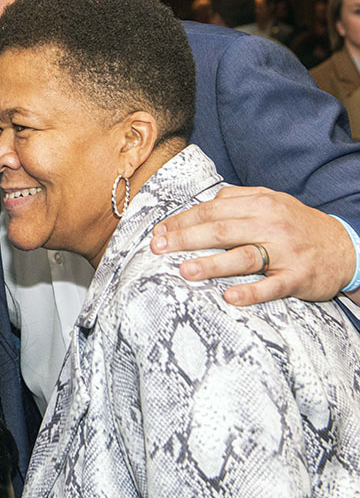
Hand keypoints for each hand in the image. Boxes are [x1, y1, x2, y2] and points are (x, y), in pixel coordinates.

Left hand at [149, 186, 355, 305]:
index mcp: (261, 203)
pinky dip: (251, 293)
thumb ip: (237, 200)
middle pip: (221, 230)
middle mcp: (271, 224)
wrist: (346, 247)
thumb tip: (200, 206)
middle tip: (158, 249)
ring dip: (212, 264)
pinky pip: (272, 286)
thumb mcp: (272, 202)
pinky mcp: (298, 277)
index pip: (213, 209)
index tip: (159, 231)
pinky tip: (230, 297)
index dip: (183, 220)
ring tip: (184, 271)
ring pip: (244, 256)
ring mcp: (285, 252)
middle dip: (185, 239)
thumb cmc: (297, 225)